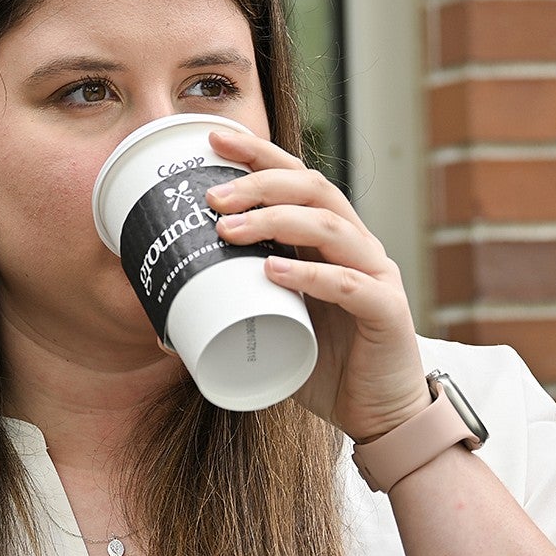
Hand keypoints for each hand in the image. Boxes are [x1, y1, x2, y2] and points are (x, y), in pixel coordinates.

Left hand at [205, 130, 428, 441]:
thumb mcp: (273, 324)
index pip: (297, 179)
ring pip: (331, 227)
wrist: (379, 416)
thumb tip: (168, 307)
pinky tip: (274, 273)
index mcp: (330, 239)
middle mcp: (356, 246)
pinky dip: (310, 275)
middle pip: (314, 190)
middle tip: (212, 198)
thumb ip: (237, 306)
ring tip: (228, 231)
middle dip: (260, 184)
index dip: (259, 154)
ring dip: (276, 221)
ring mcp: (376, 276)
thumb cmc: (323, 364)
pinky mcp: (387, 313)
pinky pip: (349, 285)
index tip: (213, 139)